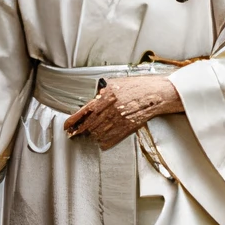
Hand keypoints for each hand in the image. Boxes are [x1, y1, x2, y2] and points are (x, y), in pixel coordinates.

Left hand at [64, 76, 182, 151]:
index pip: (84, 111)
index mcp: (107, 96)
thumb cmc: (139, 86)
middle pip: (89, 124)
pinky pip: (111, 139)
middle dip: (79, 130)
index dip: (73, 120)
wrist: (157, 94)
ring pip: (99, 133)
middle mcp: (112, 109)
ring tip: (87, 136)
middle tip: (73, 134)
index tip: (67, 126)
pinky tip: (101, 141)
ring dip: (91, 136)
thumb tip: (93, 98)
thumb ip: (102, 91)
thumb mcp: (117, 83)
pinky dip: (104, 141)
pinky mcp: (128, 128)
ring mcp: (120, 120)